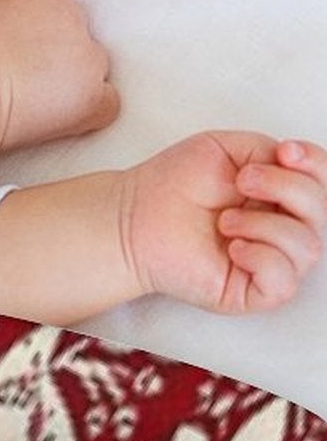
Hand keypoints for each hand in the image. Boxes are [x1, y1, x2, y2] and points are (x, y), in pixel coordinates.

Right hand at [0, 0, 117, 152]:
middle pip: (73, 21)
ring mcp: (88, 60)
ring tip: (31, 87)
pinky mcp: (91, 100)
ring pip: (90, 59)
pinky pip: (106, 100)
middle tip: (14, 56)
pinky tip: (64, 109)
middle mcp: (76, 17)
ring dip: (69, 69)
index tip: (12, 18)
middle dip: (50, 36)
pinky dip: (90, 103)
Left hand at [122, 133, 326, 313]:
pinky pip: (284, 282)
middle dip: (287, 188)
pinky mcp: (252, 291)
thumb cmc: (172, 185)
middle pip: (323, 212)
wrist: (132, 216)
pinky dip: (262, 258)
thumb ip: (269, 150)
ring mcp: (270, 262)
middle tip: (242, 181)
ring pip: (309, 247)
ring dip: (264, 225)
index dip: (316, 165)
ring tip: (224, 220)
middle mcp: (282, 229)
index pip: (324, 184)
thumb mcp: (226, 149)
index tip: (285, 152)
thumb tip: (296, 163)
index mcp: (281, 196)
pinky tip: (232, 247)